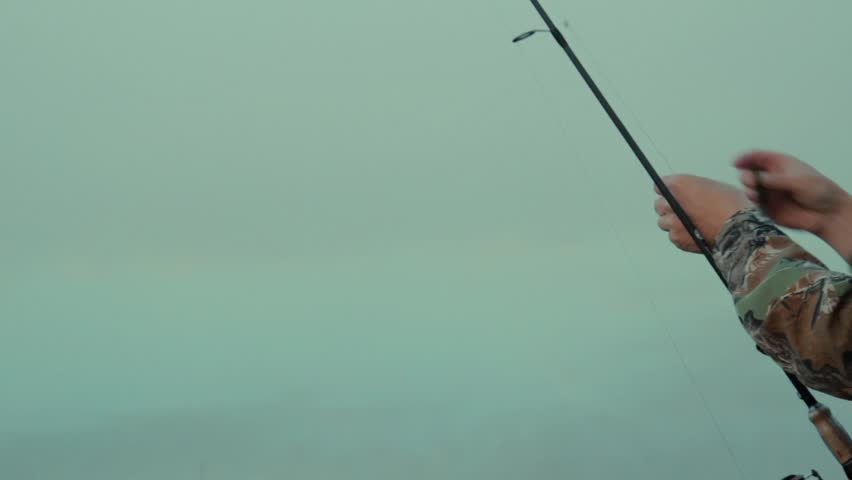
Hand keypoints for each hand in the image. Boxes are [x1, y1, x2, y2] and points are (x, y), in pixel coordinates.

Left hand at [654, 175, 750, 252]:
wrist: (740, 228)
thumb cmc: (732, 206)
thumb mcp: (714, 186)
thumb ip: (695, 189)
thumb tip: (691, 193)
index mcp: (679, 184)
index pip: (660, 185)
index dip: (668, 191)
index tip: (673, 195)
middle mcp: (671, 202)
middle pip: (659, 204)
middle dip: (668, 208)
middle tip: (680, 211)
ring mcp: (672, 221)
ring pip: (663, 222)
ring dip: (673, 223)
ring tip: (688, 224)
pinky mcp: (676, 238)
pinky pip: (672, 236)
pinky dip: (680, 236)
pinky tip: (693, 233)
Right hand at [735, 150, 849, 235]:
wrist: (827, 214)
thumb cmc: (819, 192)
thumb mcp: (798, 181)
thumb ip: (774, 180)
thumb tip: (753, 178)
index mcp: (780, 164)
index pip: (758, 157)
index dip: (745, 158)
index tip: (736, 162)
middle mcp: (772, 177)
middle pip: (750, 171)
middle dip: (746, 174)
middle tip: (748, 180)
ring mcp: (770, 192)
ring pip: (750, 187)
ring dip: (748, 188)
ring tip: (755, 192)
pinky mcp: (768, 207)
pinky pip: (754, 202)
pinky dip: (752, 200)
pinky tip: (757, 200)